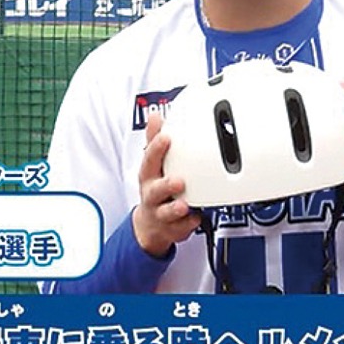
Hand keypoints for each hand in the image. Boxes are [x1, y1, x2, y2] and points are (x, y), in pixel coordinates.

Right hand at [132, 112, 200, 256]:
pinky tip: (195, 218)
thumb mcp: (152, 163)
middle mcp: (153, 194)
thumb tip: (155, 115)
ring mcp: (161, 212)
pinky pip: (181, 227)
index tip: (166, 137)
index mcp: (149, 175)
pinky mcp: (172, 228)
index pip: (150, 160)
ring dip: (175, 208)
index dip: (156, 148)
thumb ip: (154, 140)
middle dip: (166, 185)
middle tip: (178, 180)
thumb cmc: (155, 188)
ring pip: (167, 212)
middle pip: (155, 189)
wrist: (151, 224)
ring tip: (184, 205)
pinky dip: (188, 224)